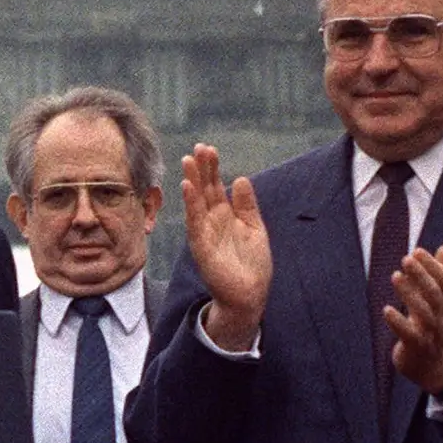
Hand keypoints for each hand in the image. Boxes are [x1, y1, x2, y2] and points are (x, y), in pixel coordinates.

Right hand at [181, 144, 271, 350]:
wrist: (249, 295)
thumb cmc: (252, 265)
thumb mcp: (255, 229)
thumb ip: (247, 206)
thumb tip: (241, 178)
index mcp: (225, 215)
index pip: (216, 186)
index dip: (212, 168)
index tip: (209, 149)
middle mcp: (212, 221)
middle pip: (204, 189)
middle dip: (201, 168)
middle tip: (199, 147)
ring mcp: (205, 232)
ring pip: (196, 201)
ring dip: (192, 181)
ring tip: (188, 160)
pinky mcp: (202, 245)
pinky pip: (195, 221)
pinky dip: (191, 204)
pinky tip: (188, 187)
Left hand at [386, 245, 442, 394]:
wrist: (438, 366)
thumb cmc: (436, 327)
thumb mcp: (441, 301)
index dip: (433, 266)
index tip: (417, 251)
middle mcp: (442, 318)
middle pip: (435, 295)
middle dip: (422, 276)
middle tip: (406, 259)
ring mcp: (431, 334)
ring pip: (424, 313)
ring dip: (409, 294)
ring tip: (395, 276)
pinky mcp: (417, 347)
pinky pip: (409, 335)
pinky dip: (398, 322)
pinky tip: (386, 310)